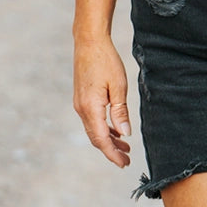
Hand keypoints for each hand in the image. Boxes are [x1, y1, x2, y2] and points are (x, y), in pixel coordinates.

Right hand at [73, 37, 131, 167]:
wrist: (89, 42)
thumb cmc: (106, 60)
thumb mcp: (118, 86)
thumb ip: (120, 111)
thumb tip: (125, 134)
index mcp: (91, 108)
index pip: (101, 139)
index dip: (112, 153)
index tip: (124, 163)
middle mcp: (82, 109)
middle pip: (96, 138)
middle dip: (111, 150)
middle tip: (127, 159)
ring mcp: (80, 104)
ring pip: (93, 129)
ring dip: (108, 139)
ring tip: (125, 146)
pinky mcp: (81, 98)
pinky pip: (92, 120)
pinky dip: (103, 128)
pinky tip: (115, 129)